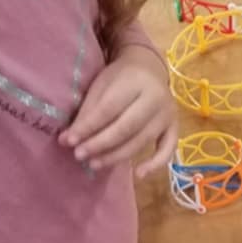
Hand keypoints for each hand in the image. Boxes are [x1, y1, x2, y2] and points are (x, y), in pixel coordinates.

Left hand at [63, 47, 175, 174]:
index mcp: (135, 81)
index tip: (68, 141)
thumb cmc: (120, 77)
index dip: (88, 127)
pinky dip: (156, 164)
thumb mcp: (101, 85)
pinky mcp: (174, 126)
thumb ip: (87, 112)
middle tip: (79, 155)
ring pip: (142, 141)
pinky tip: (138, 174)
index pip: (108, 109)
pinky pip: (168, 149)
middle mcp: (155, 98)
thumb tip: (67, 140)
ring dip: (117, 156)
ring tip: (94, 164)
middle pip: (126, 128)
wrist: (149, 68)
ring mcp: (167, 114)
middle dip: (100, 144)